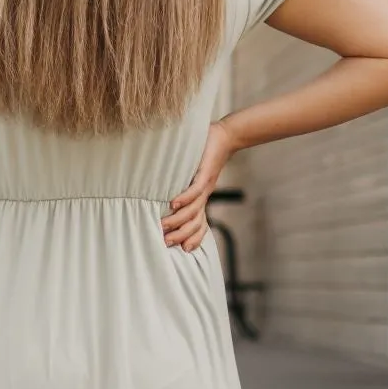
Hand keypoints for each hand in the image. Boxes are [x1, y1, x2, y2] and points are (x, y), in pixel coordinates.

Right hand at [162, 120, 235, 251]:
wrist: (224, 138)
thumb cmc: (204, 156)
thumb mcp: (192, 175)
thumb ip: (181, 186)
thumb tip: (163, 195)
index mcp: (202, 200)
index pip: (199, 225)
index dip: (192, 238)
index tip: (180, 249)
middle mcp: (204, 197)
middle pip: (195, 223)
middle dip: (181, 235)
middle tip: (166, 242)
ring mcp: (206, 187)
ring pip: (193, 210)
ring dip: (178, 220)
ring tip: (163, 225)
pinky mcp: (205, 175)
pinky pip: (195, 191)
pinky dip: (184, 198)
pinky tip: (173, 203)